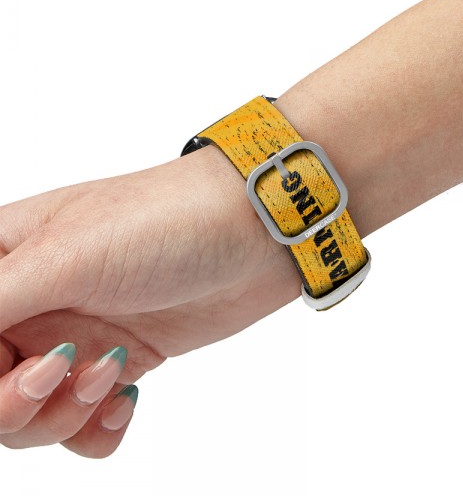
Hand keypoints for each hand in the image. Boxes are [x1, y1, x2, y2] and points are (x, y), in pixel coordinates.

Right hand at [0, 146, 298, 455]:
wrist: (253, 232)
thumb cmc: (164, 220)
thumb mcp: (65, 256)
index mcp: (6, 260)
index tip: (16, 364)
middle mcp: (35, 300)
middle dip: (14, 403)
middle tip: (58, 375)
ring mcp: (78, 332)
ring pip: (31, 414)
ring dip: (61, 414)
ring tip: (109, 375)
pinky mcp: (122, 357)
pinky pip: (84, 422)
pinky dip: (96, 426)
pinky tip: (125, 399)